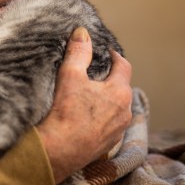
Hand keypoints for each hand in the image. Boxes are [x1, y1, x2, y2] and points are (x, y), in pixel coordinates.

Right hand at [36, 27, 132, 183]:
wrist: (59, 151)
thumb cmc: (66, 111)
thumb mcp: (70, 75)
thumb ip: (78, 52)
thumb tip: (82, 32)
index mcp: (120, 92)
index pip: (124, 66)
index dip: (115, 56)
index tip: (106, 52)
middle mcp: (125, 111)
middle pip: (121, 88)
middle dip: (109, 79)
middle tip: (93, 72)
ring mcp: (118, 130)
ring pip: (116, 108)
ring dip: (106, 100)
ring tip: (88, 96)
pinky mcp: (108, 145)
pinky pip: (109, 125)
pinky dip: (100, 118)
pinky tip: (84, 118)